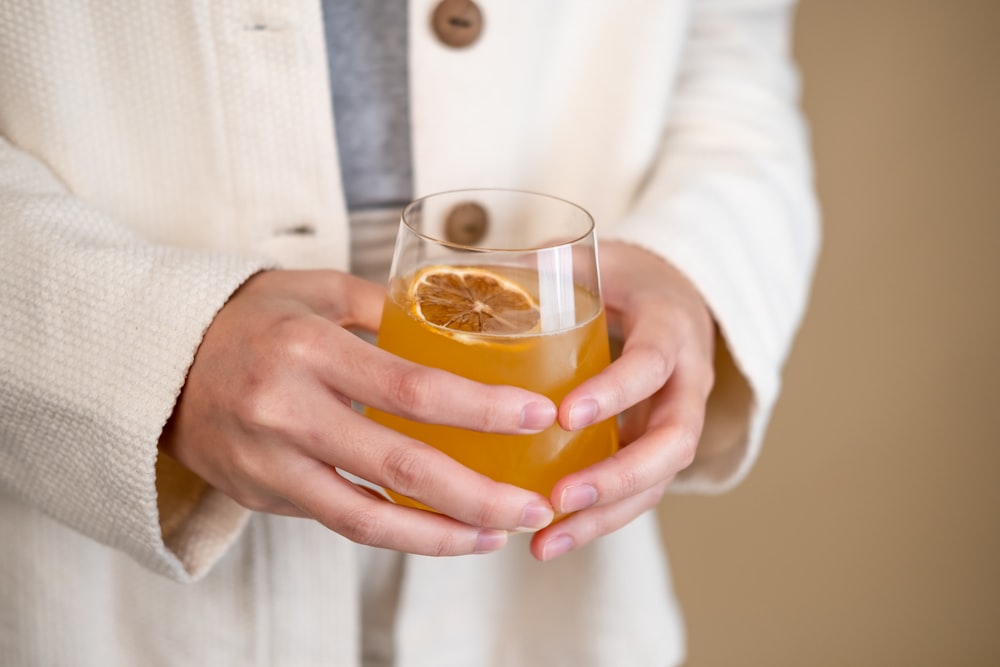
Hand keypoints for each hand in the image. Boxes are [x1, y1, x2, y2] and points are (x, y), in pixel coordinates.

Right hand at [159, 269, 557, 556]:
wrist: (159, 363)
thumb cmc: (251, 318)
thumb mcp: (315, 291)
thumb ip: (388, 309)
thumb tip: (465, 323)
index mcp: (309, 349)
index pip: (411, 388)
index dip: (481, 409)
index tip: (538, 416)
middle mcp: (287, 411)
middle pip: (400, 467)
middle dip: (478, 495)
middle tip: (533, 505)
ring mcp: (270, 463)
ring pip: (368, 519)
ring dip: (443, 535)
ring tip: (499, 534)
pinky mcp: (262, 496)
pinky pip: (340, 521)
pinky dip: (399, 533)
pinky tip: (444, 531)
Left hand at [530, 241, 716, 560]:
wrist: (675, 296)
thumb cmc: (626, 278)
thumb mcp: (594, 260)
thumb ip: (540, 266)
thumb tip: (459, 276)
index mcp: (671, 327)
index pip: (652, 364)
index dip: (616, 392)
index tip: (565, 415)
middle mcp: (687, 381)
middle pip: (673, 443)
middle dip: (619, 478)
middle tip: (560, 500)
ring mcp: (677, 420)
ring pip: (659, 481)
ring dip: (605, 516)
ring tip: (546, 544)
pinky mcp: (656, 448)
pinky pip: (639, 491)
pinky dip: (598, 520)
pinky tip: (549, 541)